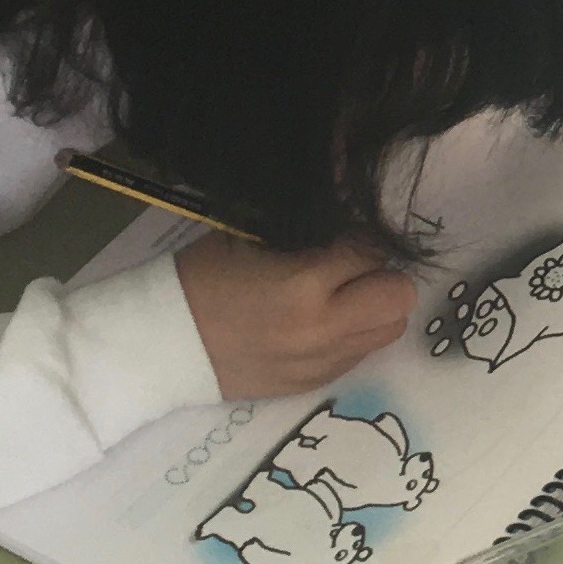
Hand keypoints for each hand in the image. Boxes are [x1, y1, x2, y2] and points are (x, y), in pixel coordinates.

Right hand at [175, 235, 420, 399]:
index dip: (360, 240)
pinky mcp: (313, 385)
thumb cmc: (203, 278)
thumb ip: (310, 222)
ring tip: (341, 298)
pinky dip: (352, 336)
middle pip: (399, 297)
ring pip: (388, 331)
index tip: (344, 237)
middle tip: (353, 269)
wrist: (163, 343)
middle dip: (382, 276)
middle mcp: (322, 328)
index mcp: (304, 283)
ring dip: (373, 309)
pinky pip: (360, 356)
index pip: (370, 251)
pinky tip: (321, 324)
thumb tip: (348, 179)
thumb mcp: (252, 235)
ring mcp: (320, 363)